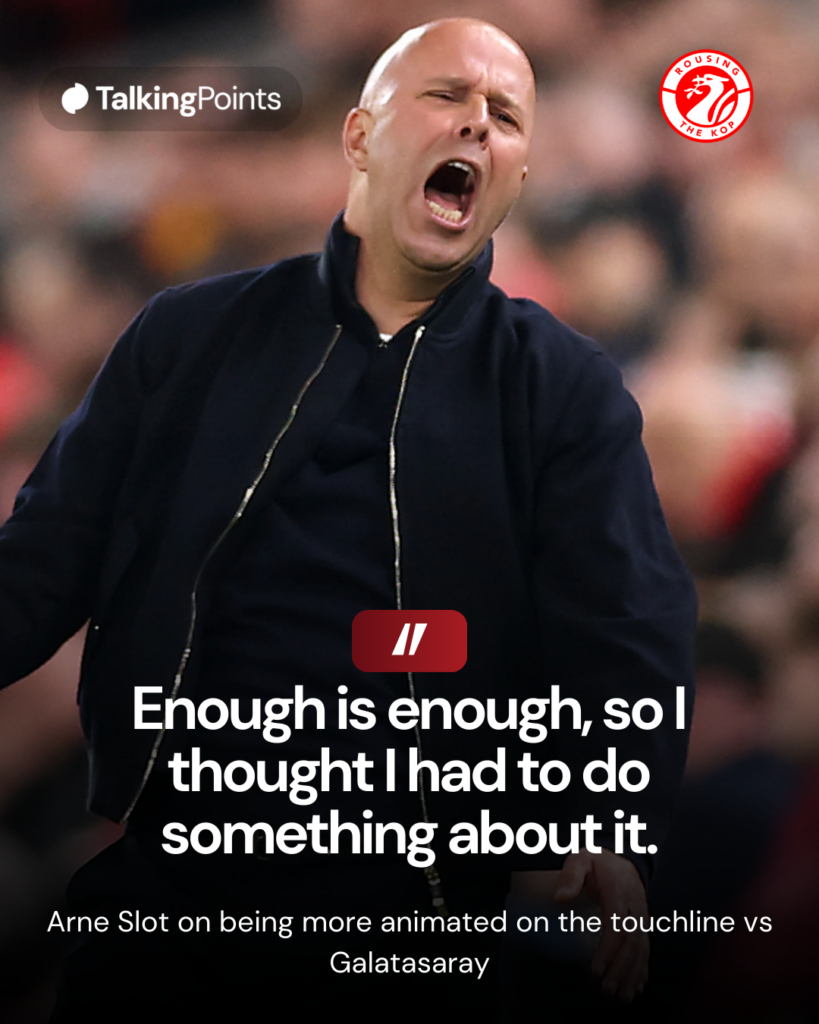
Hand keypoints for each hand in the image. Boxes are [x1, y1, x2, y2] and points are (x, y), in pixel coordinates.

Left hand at [554, 847, 648, 1001]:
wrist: (622, 859)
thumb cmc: (598, 862)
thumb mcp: (580, 859)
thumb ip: (570, 876)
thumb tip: (560, 897)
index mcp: (619, 891)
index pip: (617, 923)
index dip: (609, 948)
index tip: (596, 968)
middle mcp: (635, 906)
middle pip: (632, 941)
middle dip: (621, 968)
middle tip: (607, 988)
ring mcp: (642, 917)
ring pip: (643, 949)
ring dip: (634, 974)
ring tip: (624, 996)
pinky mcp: (643, 925)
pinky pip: (646, 949)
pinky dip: (643, 969)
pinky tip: (638, 986)